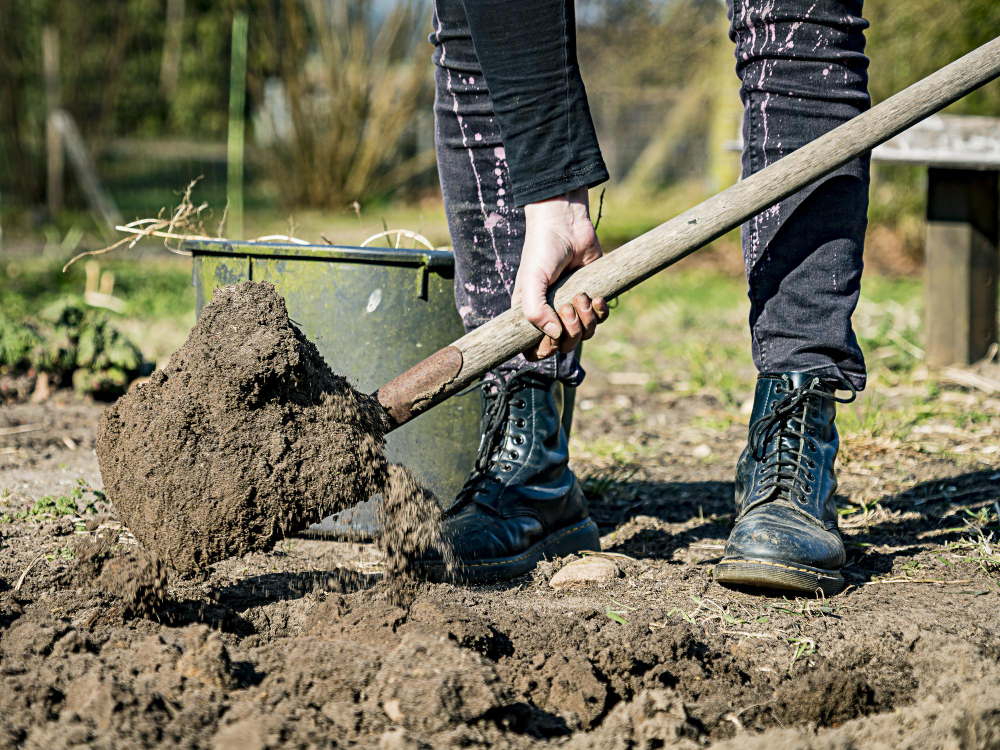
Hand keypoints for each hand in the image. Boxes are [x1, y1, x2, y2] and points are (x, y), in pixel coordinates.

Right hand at [511, 186, 609, 360]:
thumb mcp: (532, 279)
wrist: (566, 223)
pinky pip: (601, 319)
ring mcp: (573, 306)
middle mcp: (551, 314)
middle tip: (568, 306)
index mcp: (531, 314)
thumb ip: (535, 310)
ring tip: (582, 296)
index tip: (551, 338)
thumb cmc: (542, 250)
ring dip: (587, 320)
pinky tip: (596, 297)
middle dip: (571, 331)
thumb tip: (555, 335)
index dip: (544, 351)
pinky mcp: (592, 295)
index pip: (534, 349)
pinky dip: (601, 311)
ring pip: (585, 335)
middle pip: (564, 346)